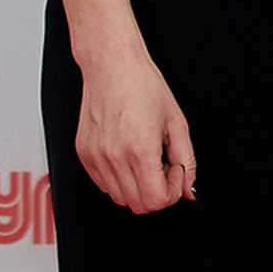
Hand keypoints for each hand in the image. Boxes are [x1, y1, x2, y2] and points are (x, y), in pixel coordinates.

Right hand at [75, 46, 195, 213]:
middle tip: (164, 167)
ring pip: (120, 198)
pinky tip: (130, 157)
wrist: (112, 66)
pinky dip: (120, 180)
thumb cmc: (144, 87)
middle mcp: (113, 157)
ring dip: (138, 187)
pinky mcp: (83, 154)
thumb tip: (189, 191)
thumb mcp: (177, 124)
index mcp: (140, 149)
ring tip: (146, 160)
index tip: (176, 172)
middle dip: (158, 192)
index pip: (157, 200)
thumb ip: (187, 161)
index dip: (173, 192)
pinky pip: (103, 184)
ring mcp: (95, 157)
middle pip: (138, 205)